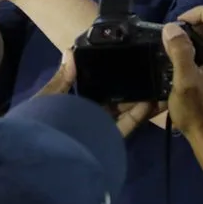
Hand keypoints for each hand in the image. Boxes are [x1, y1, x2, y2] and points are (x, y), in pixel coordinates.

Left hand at [36, 49, 163, 136]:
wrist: (46, 152)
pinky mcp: (111, 139)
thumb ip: (62, 78)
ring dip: (142, 99)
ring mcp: (102, 127)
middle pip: (115, 98)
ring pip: (125, 110)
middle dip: (131, 86)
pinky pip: (128, 124)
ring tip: (158, 83)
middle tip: (148, 70)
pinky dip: (141, 114)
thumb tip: (70, 51)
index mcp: (74, 104)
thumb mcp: (50, 96)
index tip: (123, 61)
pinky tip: (154, 100)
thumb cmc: (45, 120)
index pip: (95, 87)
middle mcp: (90, 115)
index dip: (109, 76)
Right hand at [162, 6, 202, 139]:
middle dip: (195, 24)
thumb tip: (171, 27)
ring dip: (196, 37)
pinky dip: (200, 48)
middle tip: (172, 33)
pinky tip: (183, 58)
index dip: (199, 12)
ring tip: (174, 44)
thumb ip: (179, 51)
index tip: (178, 21)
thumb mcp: (185, 80)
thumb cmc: (199, 111)